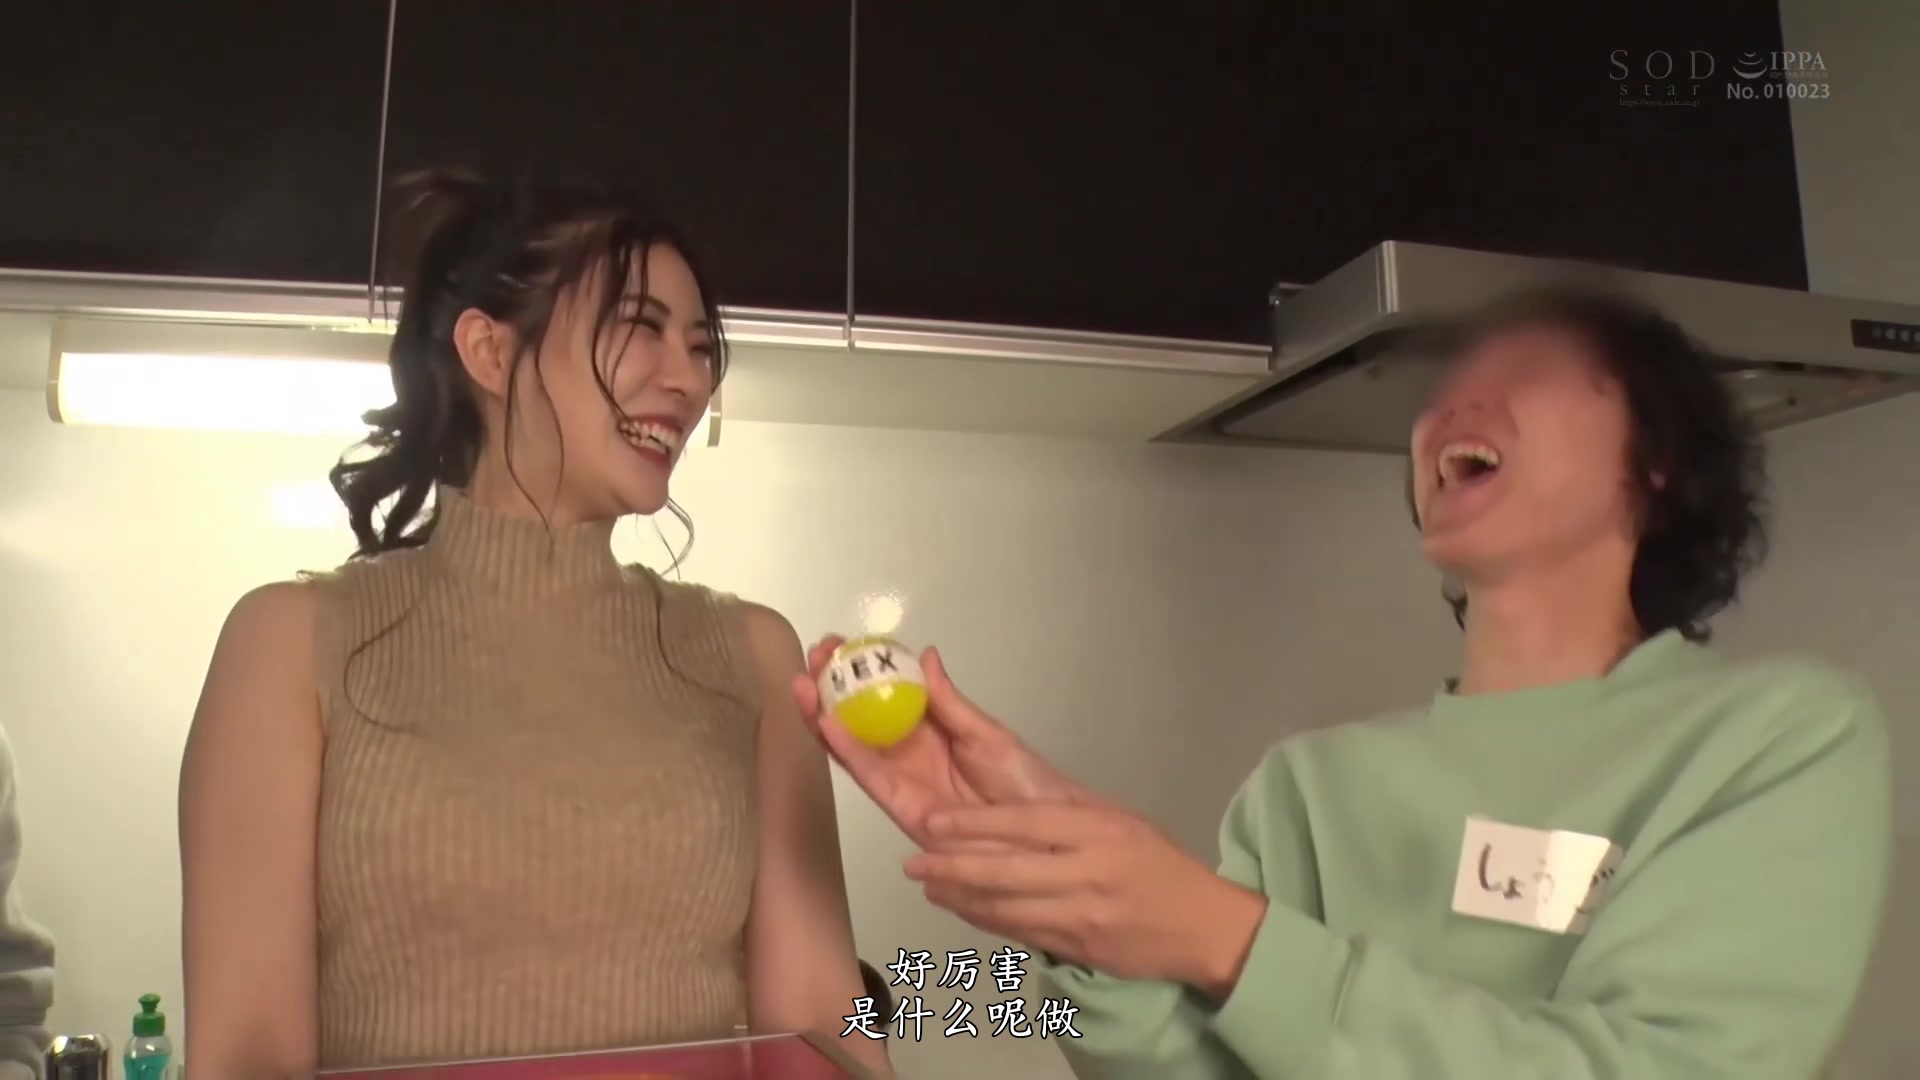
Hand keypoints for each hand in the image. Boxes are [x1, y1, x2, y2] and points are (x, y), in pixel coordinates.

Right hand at [791, 636, 1080, 846]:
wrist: (1047, 835)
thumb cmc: (1024, 781)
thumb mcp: (986, 733)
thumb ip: (949, 701)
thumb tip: (925, 656)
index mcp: (930, 730)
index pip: (884, 694)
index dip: (858, 669)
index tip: (837, 642)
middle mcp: (908, 754)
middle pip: (858, 718)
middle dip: (831, 687)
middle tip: (814, 656)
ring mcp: (902, 781)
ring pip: (852, 745)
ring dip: (824, 714)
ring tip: (805, 683)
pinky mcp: (901, 808)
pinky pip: (868, 776)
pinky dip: (845, 751)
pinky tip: (826, 724)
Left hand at [902, 803, 1268, 997]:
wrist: (1204, 926)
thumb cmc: (1159, 864)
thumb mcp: (1119, 821)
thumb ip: (1066, 815)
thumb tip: (1006, 804)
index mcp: (1098, 831)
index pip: (1024, 825)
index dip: (974, 824)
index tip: (934, 823)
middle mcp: (1088, 873)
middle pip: (1006, 871)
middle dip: (952, 867)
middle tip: (913, 863)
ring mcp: (1082, 916)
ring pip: (1006, 908)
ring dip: (960, 898)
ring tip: (928, 886)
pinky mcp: (1078, 948)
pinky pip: (1020, 932)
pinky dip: (986, 920)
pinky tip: (964, 908)